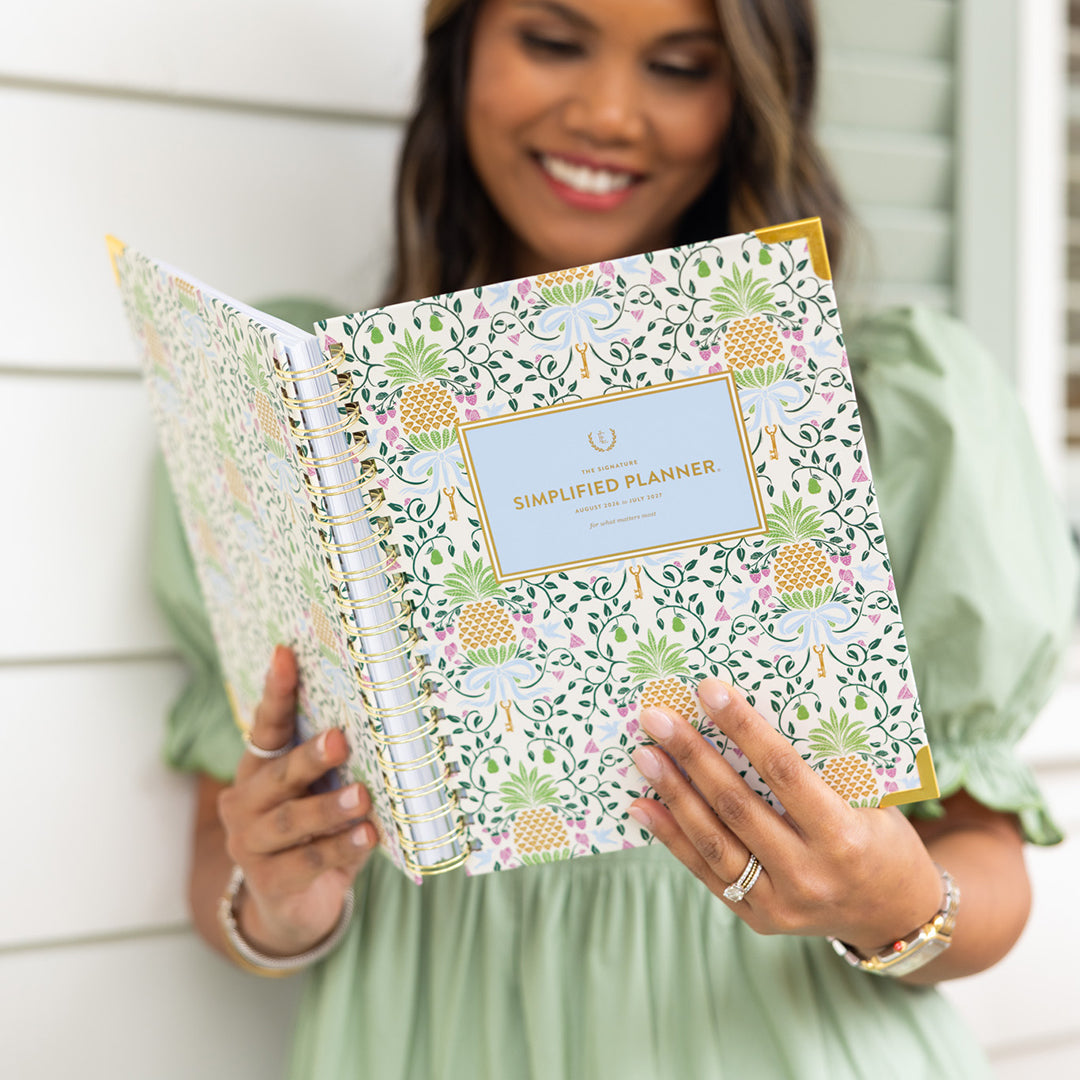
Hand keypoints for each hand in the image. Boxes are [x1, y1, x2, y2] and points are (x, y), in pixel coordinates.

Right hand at [216, 645, 376, 955]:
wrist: (293, 906)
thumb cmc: (317, 832)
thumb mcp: (323, 795)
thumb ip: (338, 769)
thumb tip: (386, 727)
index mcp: (259, 770)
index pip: (266, 728)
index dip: (276, 693)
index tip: (286, 655)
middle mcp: (244, 803)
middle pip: (279, 775)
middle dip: (309, 757)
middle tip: (339, 739)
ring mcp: (250, 844)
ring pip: (292, 821)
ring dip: (329, 808)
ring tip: (363, 797)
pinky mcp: (268, 882)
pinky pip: (307, 861)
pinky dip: (340, 847)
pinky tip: (367, 837)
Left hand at [628, 678, 942, 953]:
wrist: (896, 917)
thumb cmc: (882, 839)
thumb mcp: (871, 800)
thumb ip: (822, 767)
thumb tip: (760, 708)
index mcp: (843, 836)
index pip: (783, 771)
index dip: (743, 728)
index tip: (709, 690)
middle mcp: (809, 873)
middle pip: (736, 805)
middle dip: (692, 756)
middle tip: (657, 718)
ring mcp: (780, 901)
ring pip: (713, 841)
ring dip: (672, 794)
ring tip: (644, 756)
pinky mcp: (758, 918)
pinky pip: (706, 872)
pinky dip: (671, 837)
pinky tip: (643, 806)